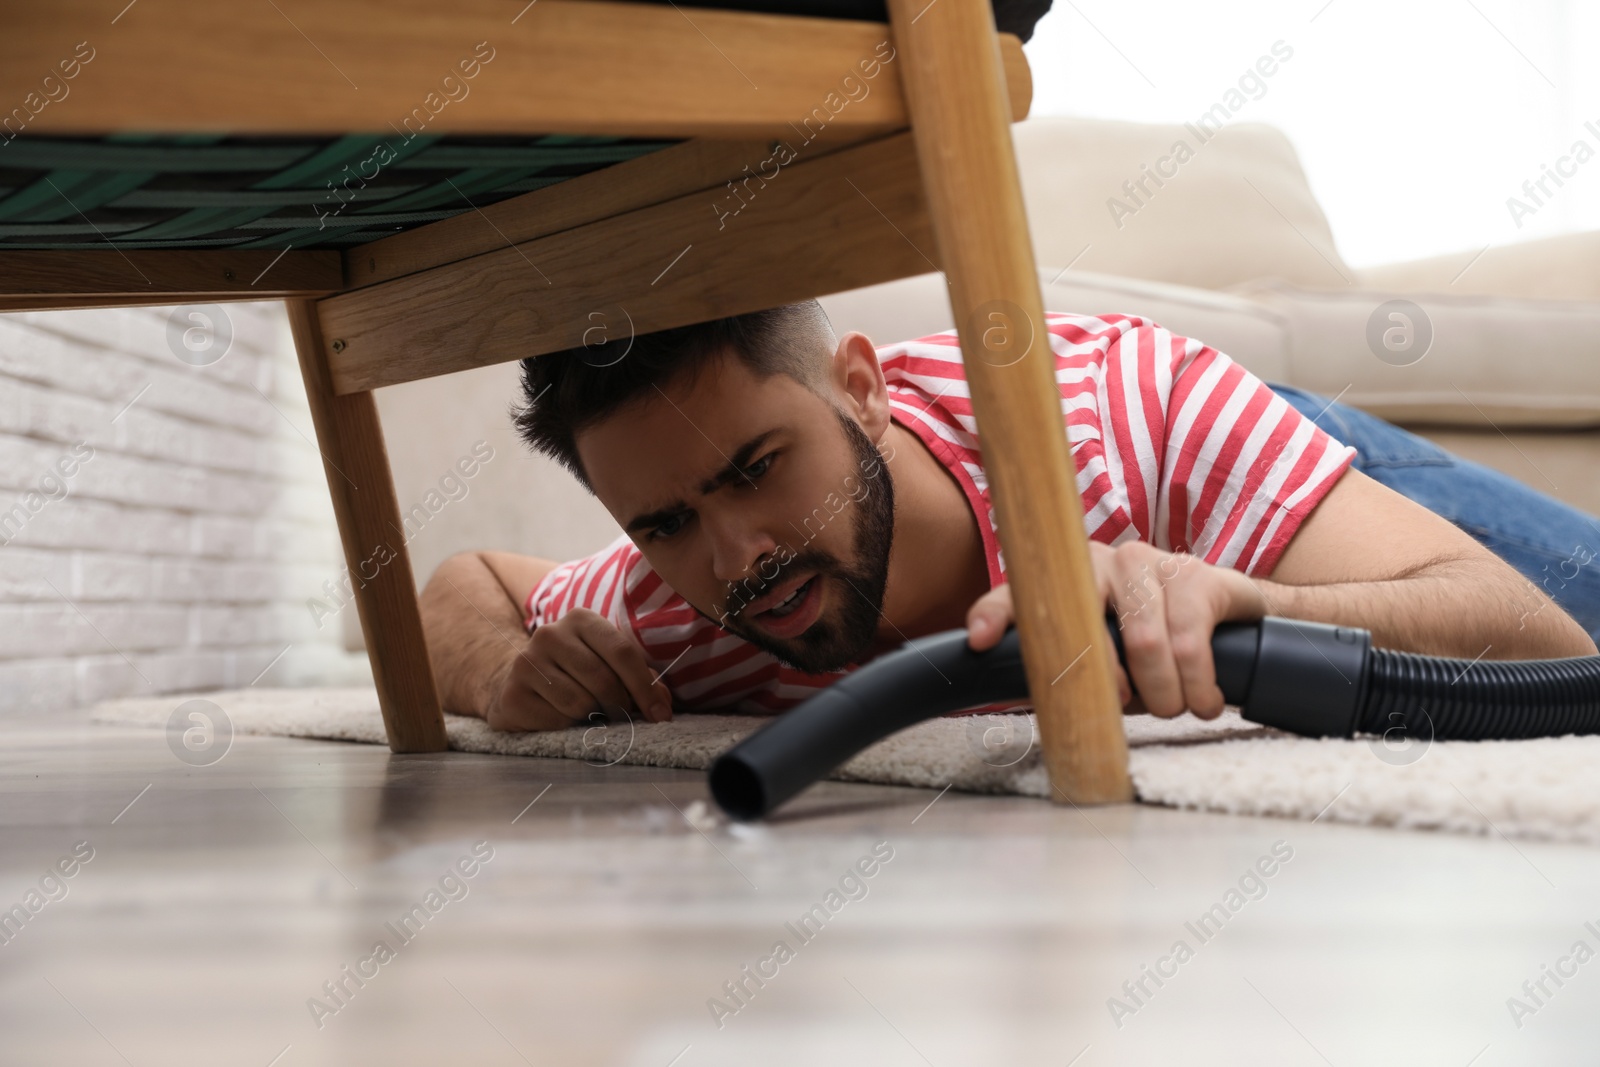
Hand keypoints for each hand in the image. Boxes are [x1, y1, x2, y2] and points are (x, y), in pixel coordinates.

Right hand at [484, 608, 673, 731]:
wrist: (520, 687)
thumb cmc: (576, 677)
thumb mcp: (609, 667)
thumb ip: (642, 680)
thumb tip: (662, 706)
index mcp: (581, 620)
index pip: (622, 652)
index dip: (646, 687)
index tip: (660, 715)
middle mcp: (551, 633)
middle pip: (603, 680)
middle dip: (621, 706)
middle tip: (622, 717)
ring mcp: (527, 661)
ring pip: (580, 703)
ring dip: (593, 718)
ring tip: (590, 715)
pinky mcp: (513, 692)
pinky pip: (557, 719)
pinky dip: (568, 727)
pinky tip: (560, 718)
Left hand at [964, 541, 1268, 718]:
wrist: (1229, 617)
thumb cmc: (1153, 643)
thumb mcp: (1104, 657)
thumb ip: (1067, 668)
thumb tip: (1032, 701)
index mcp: (1065, 581)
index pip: (1019, 592)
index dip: (997, 614)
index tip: (980, 641)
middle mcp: (1099, 561)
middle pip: (1091, 635)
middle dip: (1116, 691)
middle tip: (1141, 710)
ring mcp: (1147, 561)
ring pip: (1147, 644)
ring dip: (1167, 695)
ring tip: (1180, 707)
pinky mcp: (1195, 573)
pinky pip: (1190, 641)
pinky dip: (1200, 685)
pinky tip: (1206, 699)